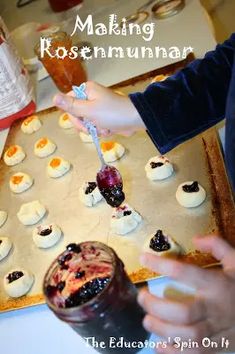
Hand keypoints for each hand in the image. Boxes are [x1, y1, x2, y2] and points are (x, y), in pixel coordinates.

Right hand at [53, 81, 144, 132]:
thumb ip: (71, 105)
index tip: (81, 122)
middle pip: (77, 114)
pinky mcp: (105, 117)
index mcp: (87, 90)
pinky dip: (102, 130)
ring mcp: (99, 107)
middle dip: (85, 125)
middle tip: (93, 128)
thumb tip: (53, 97)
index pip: (69, 103)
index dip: (73, 116)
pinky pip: (96, 126)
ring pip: (87, 122)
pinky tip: (109, 130)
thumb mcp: (89, 110)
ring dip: (95, 129)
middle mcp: (91, 97)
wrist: (136, 120)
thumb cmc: (113, 113)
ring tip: (104, 128)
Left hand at [138, 236, 234, 352]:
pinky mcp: (220, 346)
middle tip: (142, 297)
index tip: (144, 258)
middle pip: (183, 312)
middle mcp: (216, 308)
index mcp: (218, 284)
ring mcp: (218, 330)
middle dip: (157, 306)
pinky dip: (174, 352)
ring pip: (188, 337)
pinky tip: (159, 345)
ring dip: (162, 330)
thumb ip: (218, 246)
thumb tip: (195, 239)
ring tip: (147, 320)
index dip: (161, 265)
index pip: (185, 273)